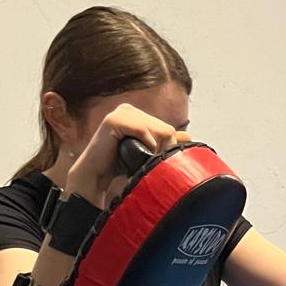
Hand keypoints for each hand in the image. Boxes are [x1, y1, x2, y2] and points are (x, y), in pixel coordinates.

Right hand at [67, 106, 189, 208]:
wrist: (96, 175)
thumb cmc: (120, 165)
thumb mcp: (147, 152)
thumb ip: (166, 142)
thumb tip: (189, 136)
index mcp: (138, 115)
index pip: (168, 130)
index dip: (167, 149)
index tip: (155, 162)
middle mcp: (130, 110)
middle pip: (166, 130)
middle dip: (162, 150)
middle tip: (146, 162)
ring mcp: (121, 113)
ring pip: (158, 130)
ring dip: (154, 150)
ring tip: (139, 159)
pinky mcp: (114, 120)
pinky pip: (144, 130)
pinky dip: (145, 144)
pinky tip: (135, 153)